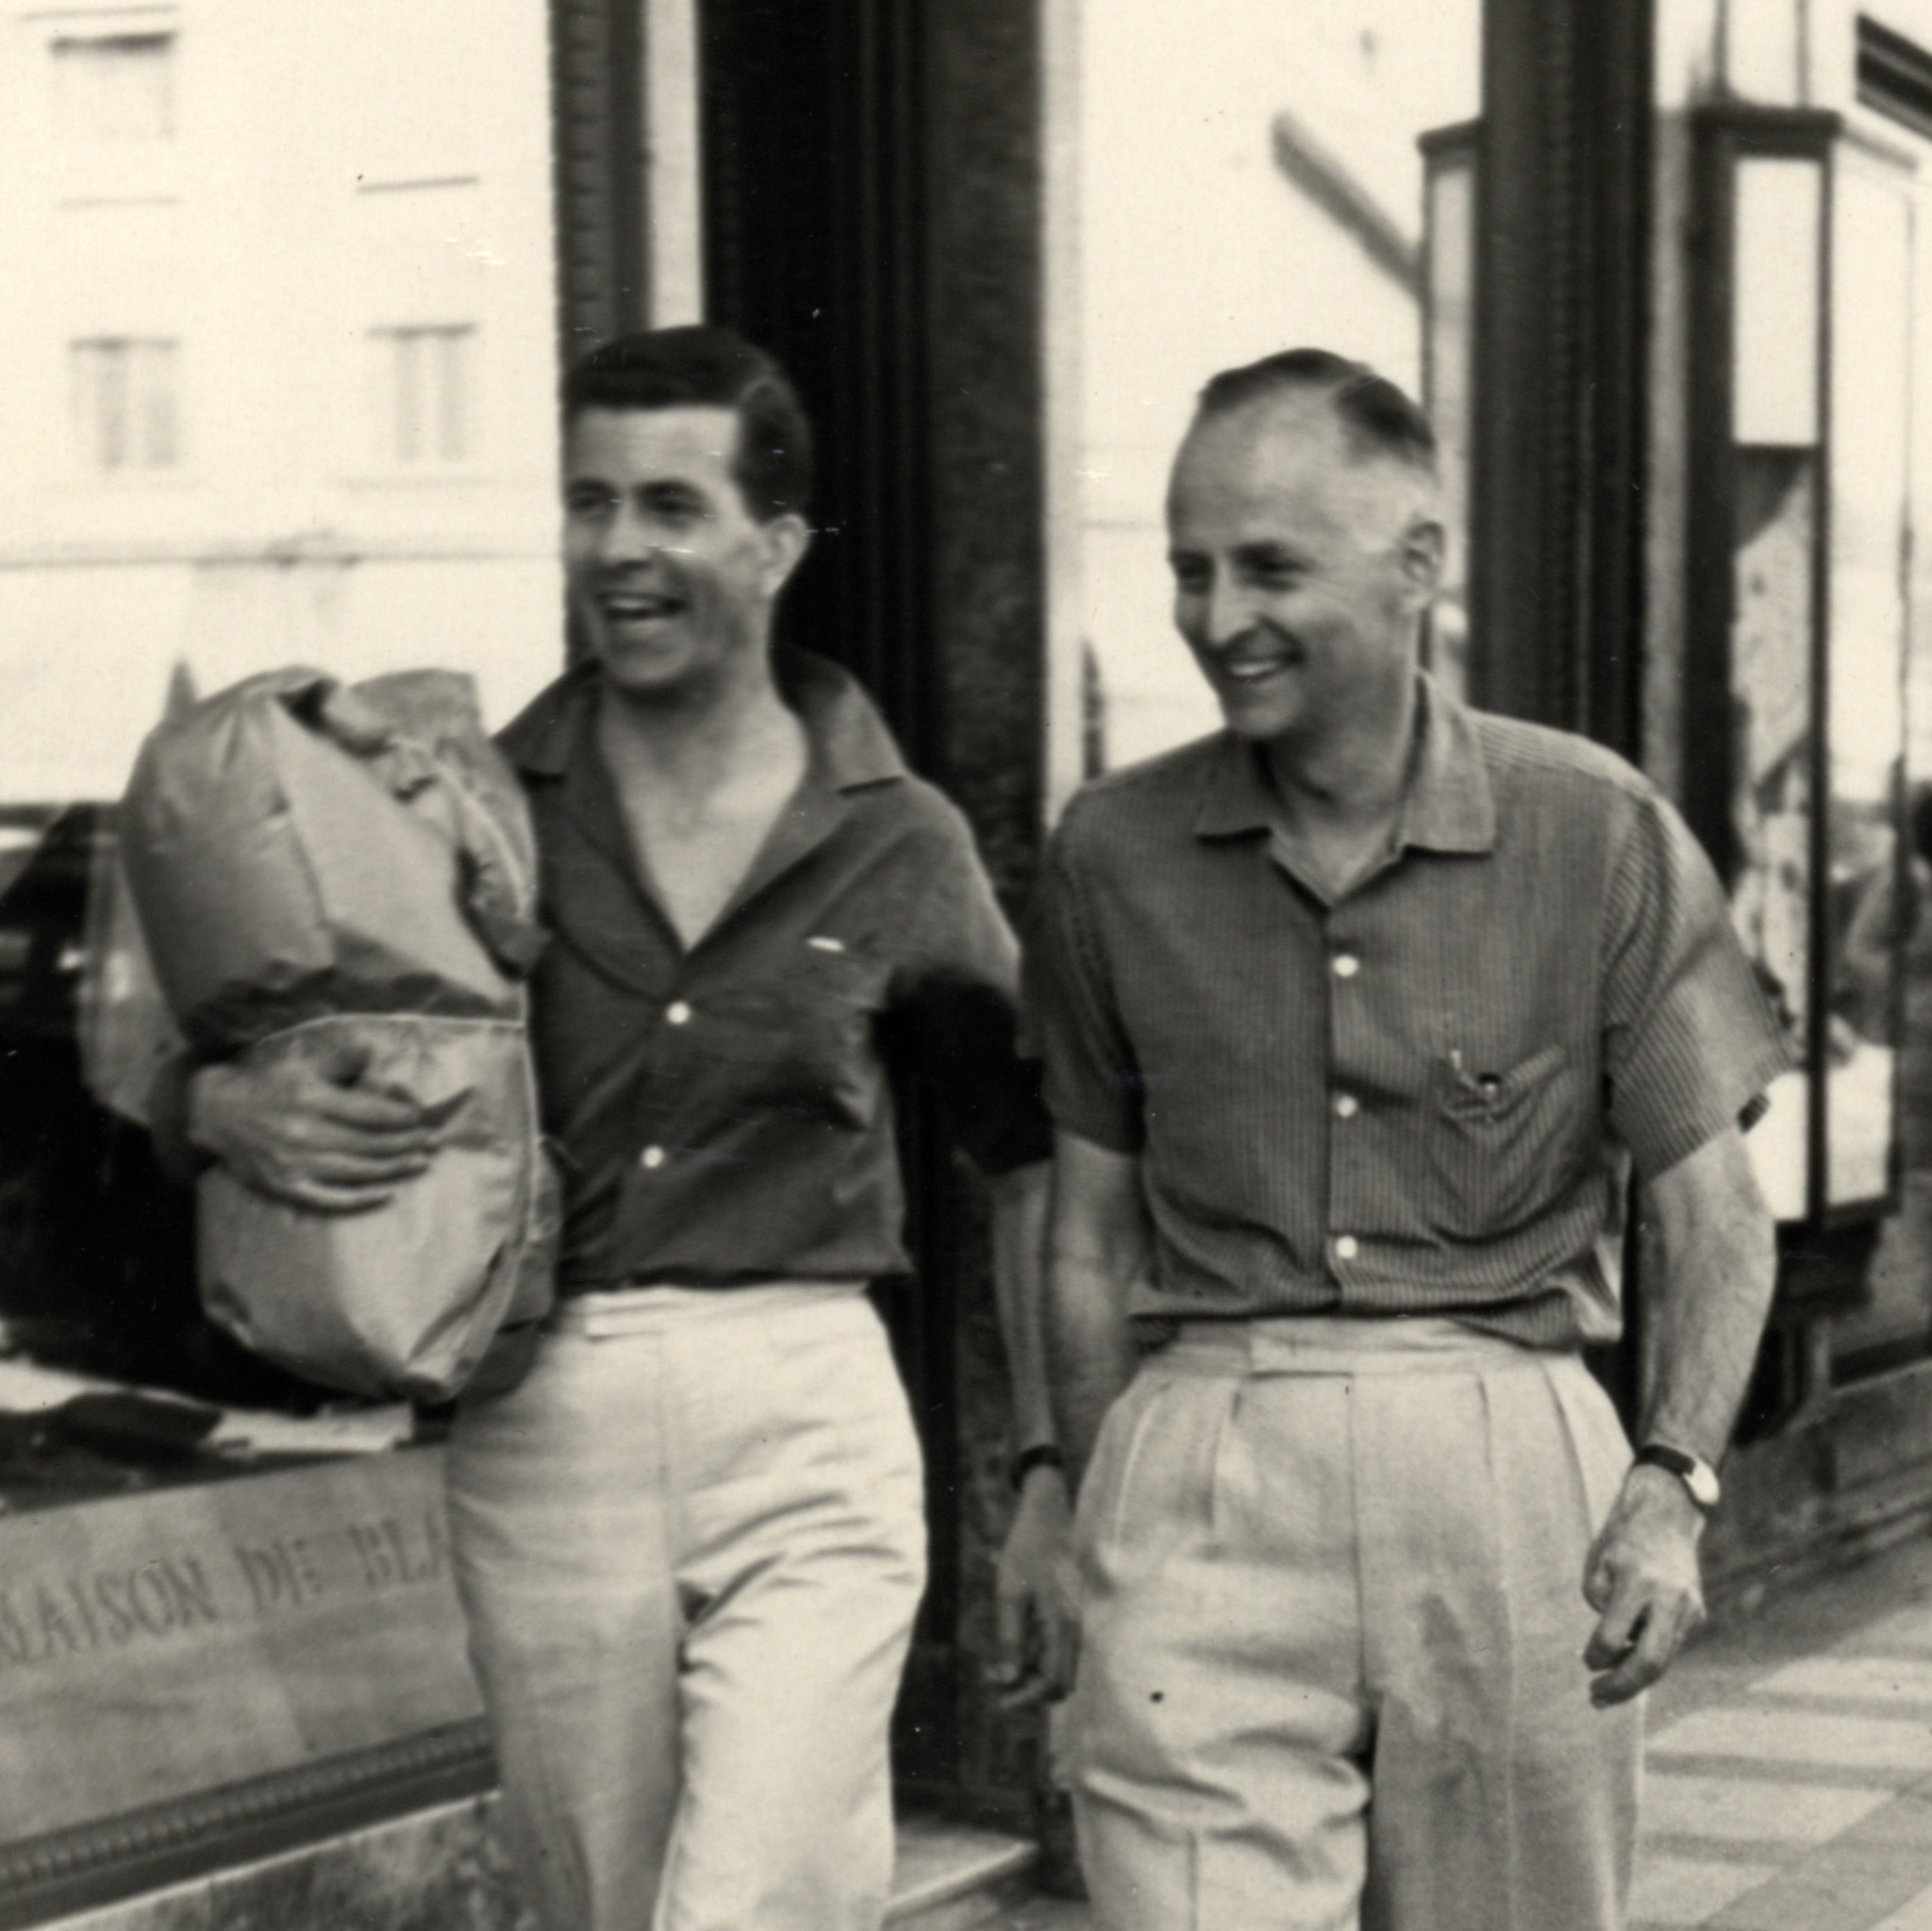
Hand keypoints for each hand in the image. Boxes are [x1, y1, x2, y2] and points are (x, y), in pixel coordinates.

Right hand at [189, 1035, 442, 1213]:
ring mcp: (295, 1164)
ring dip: (394, 1169)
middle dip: (406, 1144)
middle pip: (369, 1143)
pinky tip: (387, 1195)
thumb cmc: (268, 1083)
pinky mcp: (285, 1186)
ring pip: (357, 1171)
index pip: (369, 1113)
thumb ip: (342, 1058)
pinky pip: (330, 1199)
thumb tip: (375, 1052)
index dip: (400, 1118)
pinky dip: (361, 1200)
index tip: (421, 1119)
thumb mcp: (303, 1061)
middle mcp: (305, 1133)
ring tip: (421, 1163)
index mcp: (312, 1099)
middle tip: (434, 1142)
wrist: (216, 1112)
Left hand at [988, 1465, 1080, 1709]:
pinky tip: (1011, 1651)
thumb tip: (1005, 1679)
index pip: (1052, 1681)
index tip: (997, 1701)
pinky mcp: (1066, 1614)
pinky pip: (1056, 1650)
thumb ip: (1010, 1638)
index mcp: (1063, 1624)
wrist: (1047, 1515)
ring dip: (1031, 1678)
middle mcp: (1073, 1627)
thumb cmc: (1026, 1550)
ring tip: (998, 1672)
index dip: (1025, 1698)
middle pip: (1060, 1682)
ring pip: (1059, 1668)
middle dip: (1030, 1694)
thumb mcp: (1011, 1593)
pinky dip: (1036, 1660)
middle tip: (995, 1688)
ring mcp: (1073, 1621)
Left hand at [1582, 1461, 1707, 1706]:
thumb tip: (1609, 1655)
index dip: (1596, 1656)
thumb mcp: (1599, 1567)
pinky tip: (1627, 1663)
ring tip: (1605, 1691)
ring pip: (1664, 1661)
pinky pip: (1670, 1647)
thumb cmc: (1622, 1541)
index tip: (1585, 1661)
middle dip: (1622, 1687)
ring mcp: (1690, 1609)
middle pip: (1650, 1663)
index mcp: (1639, 1582)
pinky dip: (1648, 1659)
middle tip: (1595, 1697)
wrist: (1666, 1516)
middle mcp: (1671, 1599)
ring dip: (1634, 1680)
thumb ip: (1603, 1609)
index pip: (1614, 1637)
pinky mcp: (1698, 1615)